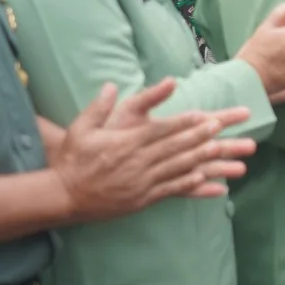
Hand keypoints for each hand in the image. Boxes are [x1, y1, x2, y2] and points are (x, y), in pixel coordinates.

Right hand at [56, 80, 257, 217]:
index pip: (161, 130)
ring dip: (201, 160)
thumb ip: (99, 107)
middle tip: (222, 129)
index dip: (184, 123)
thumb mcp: (82, 129)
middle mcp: (137, 162)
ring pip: (177, 168)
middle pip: (174, 147)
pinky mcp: (142, 199)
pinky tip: (208, 180)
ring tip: (221, 152)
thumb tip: (111, 85)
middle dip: (200, 137)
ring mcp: (141, 182)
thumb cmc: (73, 160)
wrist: (62, 195)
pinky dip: (191, 185)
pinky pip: (171, 190)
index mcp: (125, 143)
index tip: (204, 116)